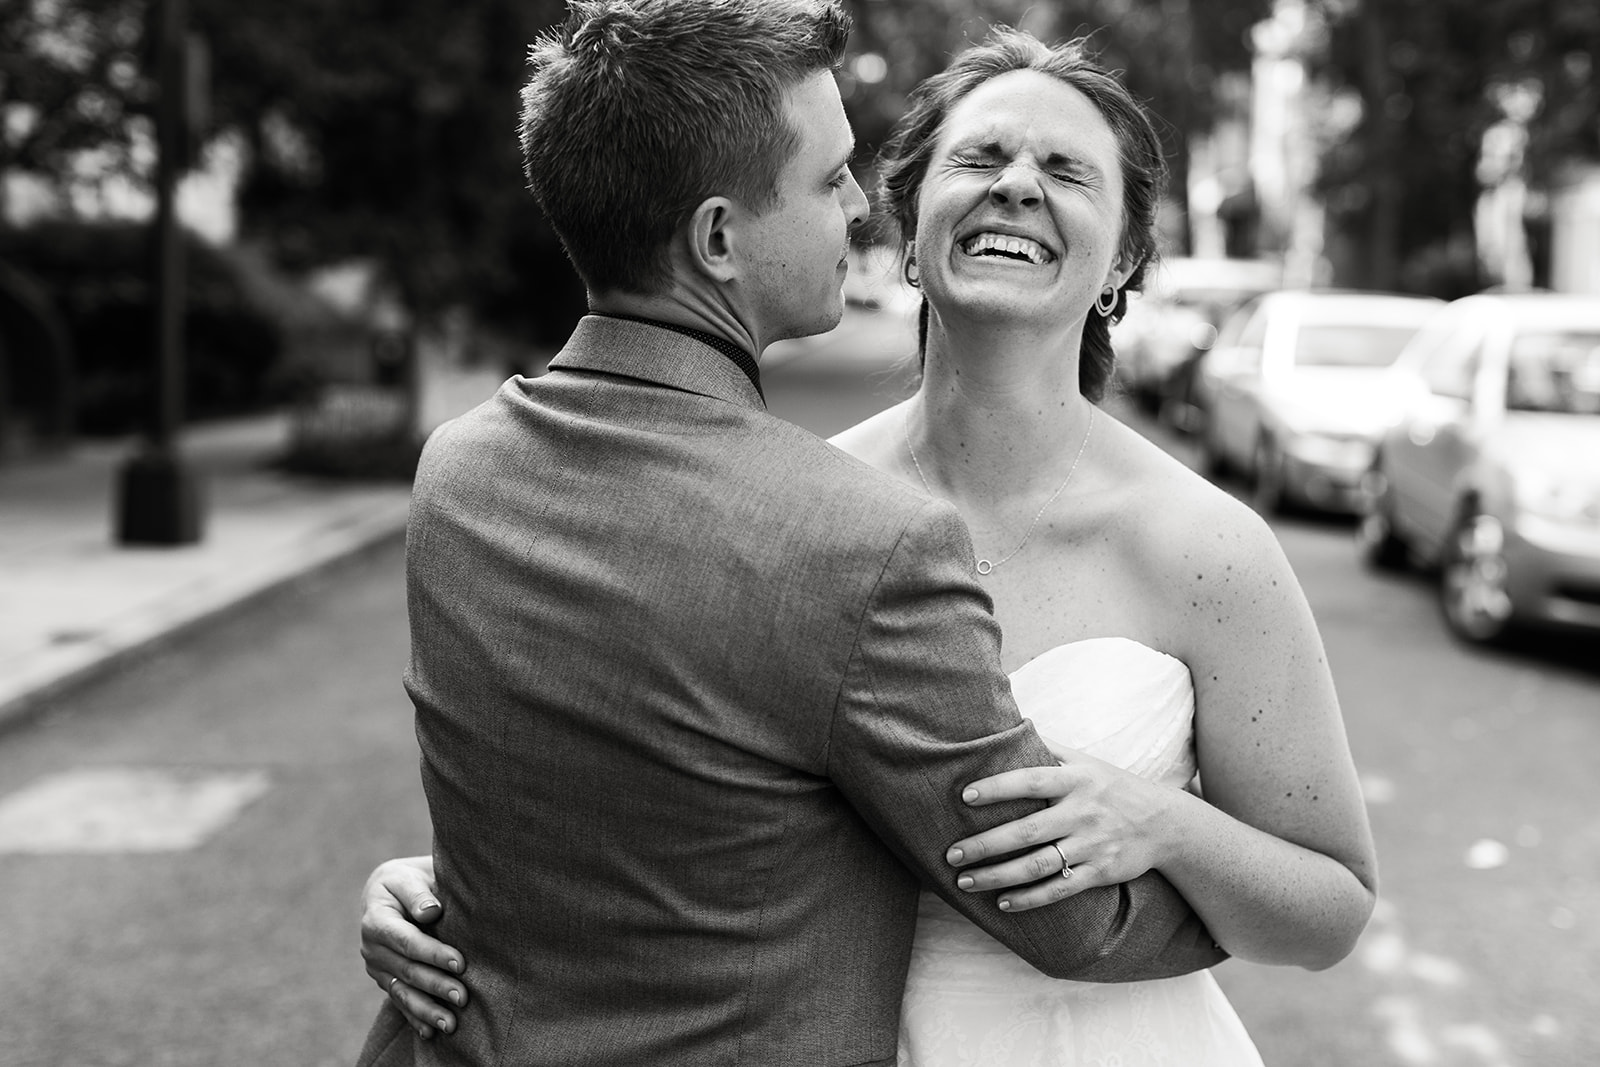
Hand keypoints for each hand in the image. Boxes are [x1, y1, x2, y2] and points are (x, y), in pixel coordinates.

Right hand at [359, 855, 467, 1037]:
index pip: (407, 940)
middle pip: (408, 970)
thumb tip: (430, 912)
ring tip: (451, 1023)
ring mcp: (377, 967)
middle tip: (463, 997)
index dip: (433, 953)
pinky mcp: (386, 979)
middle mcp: (372, 947)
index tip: (460, 963)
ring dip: (427, 1010)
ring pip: (403, 992)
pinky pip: (400, 1001)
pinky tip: (431, 1032)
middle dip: (436, 985)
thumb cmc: (408, 881)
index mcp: (377, 919)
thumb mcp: (409, 877)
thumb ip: (418, 893)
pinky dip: (415, 1018)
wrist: (391, 892)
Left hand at [945, 749, 1181, 911]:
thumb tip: (1009, 723)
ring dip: (998, 876)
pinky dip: (1030, 899)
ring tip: (964, 881)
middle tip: (951, 854)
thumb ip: (1048, 747)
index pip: (1031, 780)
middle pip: (1027, 831)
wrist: (1164, 823)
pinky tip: (1002, 903)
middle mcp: (1082, 812)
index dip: (998, 788)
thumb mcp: (1086, 761)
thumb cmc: (1112, 786)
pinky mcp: (1100, 872)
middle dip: (985, 844)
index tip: (965, 796)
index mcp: (1076, 780)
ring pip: (1038, 865)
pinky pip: (1060, 890)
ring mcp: (1092, 845)